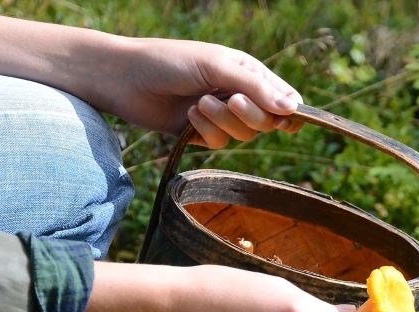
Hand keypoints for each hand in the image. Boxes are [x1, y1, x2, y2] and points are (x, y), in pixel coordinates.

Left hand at [102, 38, 304, 146]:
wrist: (125, 78)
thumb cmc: (171, 61)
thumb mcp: (217, 66)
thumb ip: (256, 88)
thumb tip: (293, 109)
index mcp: (250, 73)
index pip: (286, 99)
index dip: (290, 113)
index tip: (284, 119)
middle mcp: (240, 95)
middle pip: (268, 121)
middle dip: (251, 115)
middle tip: (231, 102)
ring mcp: (222, 116)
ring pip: (244, 135)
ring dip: (223, 121)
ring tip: (199, 103)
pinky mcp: (203, 133)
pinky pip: (220, 143)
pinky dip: (206, 131)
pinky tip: (188, 116)